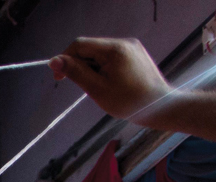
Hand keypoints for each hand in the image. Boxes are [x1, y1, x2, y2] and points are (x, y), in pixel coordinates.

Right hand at [50, 37, 170, 124]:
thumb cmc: (128, 101)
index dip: (65, 59)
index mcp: (114, 49)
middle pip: (90, 48)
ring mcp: (131, 47)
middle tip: (83, 86)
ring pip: (100, 53)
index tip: (59, 78)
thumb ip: (75, 72)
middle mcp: (124, 42)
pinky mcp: (135, 54)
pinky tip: (108, 82)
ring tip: (99, 86)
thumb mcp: (97, 89)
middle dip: (80, 65)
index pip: (80, 45)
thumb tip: (54, 61)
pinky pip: (111, 56)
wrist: (160, 106)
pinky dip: (103, 68)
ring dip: (92, 68)